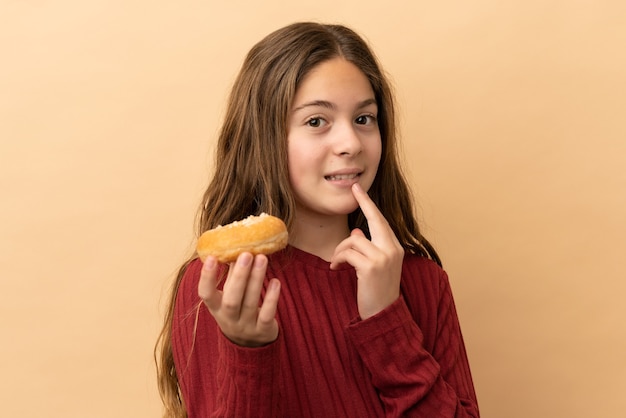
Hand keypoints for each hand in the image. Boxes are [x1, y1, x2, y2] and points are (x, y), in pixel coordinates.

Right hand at [198, 252, 280, 346]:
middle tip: (246, 254)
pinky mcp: (263, 331)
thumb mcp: (228, 297)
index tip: (211, 257)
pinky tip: (275, 281)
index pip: (206, 294)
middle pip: (231, 299)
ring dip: (256, 279)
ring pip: (250, 303)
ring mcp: (246, 326)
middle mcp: (228, 319)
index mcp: (216, 307)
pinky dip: (271, 298)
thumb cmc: (238, 311)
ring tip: (262, 258)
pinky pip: (267, 315)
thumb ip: (230, 275)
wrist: (250, 346)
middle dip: (239, 276)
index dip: (206, 277)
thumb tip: (232, 244)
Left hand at [330, 183, 403, 318]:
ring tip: (337, 263)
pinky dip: (338, 259)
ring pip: (353, 241)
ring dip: (340, 251)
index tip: (359, 189)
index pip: (381, 221)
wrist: (384, 316)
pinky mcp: (371, 266)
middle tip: (354, 189)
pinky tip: (336, 269)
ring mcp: (383, 257)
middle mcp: (393, 249)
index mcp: (395, 248)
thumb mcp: (375, 267)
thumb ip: (368, 248)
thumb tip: (357, 234)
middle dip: (363, 202)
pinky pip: (348, 253)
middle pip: (374, 219)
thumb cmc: (378, 291)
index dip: (370, 204)